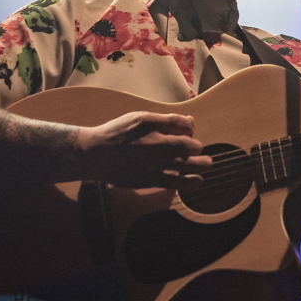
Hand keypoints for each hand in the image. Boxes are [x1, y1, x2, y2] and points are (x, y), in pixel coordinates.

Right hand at [76, 111, 212, 190]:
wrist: (93, 153)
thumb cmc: (118, 134)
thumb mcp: (139, 119)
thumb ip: (164, 121)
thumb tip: (190, 121)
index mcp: (148, 122)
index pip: (180, 122)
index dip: (190, 127)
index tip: (189, 132)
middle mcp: (150, 141)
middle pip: (185, 143)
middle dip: (197, 147)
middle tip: (198, 150)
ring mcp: (149, 161)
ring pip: (183, 163)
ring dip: (200, 164)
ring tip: (207, 164)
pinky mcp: (146, 179)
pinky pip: (172, 181)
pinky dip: (188, 182)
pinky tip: (197, 181)